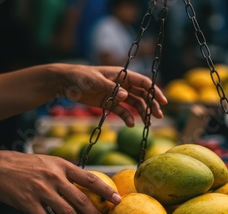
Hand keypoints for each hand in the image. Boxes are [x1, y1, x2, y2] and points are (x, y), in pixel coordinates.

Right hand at [0, 149, 120, 213]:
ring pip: (67, 213)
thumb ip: (66, 172)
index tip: (117, 199)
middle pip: (82, 200)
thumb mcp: (49, 161)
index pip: (90, 179)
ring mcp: (42, 190)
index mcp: (62, 166)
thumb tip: (84, 183)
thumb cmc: (25, 164)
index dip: (105, 190)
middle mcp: (54, 178)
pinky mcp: (28, 203)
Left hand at [52, 64, 167, 126]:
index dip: (154, 91)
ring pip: (134, 104)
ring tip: (147, 123)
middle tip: (158, 116)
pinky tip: (130, 124)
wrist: (64, 82)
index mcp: (122, 75)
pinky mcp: (108, 103)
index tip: (163, 101)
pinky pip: (122, 111)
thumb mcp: (94, 81)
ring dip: (142, 113)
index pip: (143, 82)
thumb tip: (126, 96)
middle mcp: (122, 84)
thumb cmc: (80, 76)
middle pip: (142, 95)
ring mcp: (116, 94)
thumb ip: (111, 88)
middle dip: (151, 105)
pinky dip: (127, 118)